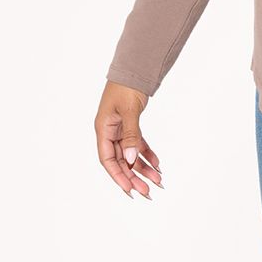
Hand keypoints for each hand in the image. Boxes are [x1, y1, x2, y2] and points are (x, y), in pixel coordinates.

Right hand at [98, 80, 163, 199]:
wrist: (134, 69)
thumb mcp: (129, 111)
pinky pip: (138, 145)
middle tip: (147, 192)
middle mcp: (110, 132)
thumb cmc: (126, 87)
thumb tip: (131, 159)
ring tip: (158, 181)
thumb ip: (131, 135)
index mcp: (103, 129)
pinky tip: (158, 164)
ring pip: (131, 155)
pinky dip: (148, 154)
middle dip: (133, 177)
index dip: (118, 176)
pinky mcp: (130, 126)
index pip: (107, 160)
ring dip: (143, 168)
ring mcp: (120, 130)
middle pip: (120, 161)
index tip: (130, 190)